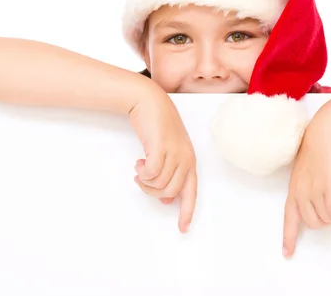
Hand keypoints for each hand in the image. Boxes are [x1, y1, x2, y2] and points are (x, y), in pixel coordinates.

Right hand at [129, 83, 196, 232]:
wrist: (149, 101)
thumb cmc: (157, 126)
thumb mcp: (167, 151)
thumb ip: (170, 172)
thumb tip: (166, 200)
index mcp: (190, 160)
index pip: (192, 191)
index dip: (187, 211)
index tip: (182, 228)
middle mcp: (186, 158)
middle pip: (170, 191)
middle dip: (152, 192)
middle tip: (142, 180)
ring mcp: (175, 152)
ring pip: (159, 184)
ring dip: (145, 181)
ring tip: (140, 168)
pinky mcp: (161, 146)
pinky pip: (151, 173)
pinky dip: (142, 173)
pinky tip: (138, 162)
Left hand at [282, 106, 330, 257]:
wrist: (330, 127)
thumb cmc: (322, 143)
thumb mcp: (311, 167)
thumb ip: (314, 183)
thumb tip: (326, 197)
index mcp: (294, 185)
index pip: (288, 216)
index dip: (289, 236)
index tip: (287, 253)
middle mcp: (301, 189)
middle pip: (312, 222)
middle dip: (327, 219)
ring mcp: (314, 188)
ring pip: (325, 219)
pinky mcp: (329, 185)